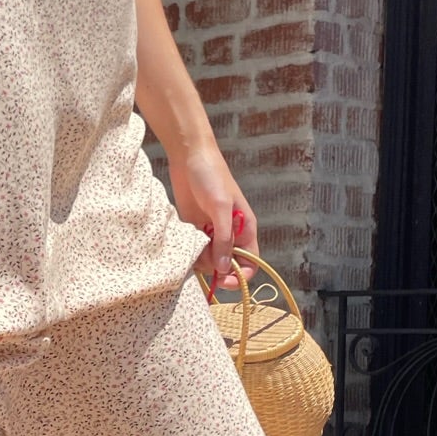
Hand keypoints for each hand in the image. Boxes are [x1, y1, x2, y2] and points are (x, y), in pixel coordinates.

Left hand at [170, 141, 257, 294]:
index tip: (225, 280)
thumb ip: (224, 239)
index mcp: (245, 228)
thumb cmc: (212, 176)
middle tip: (203, 260)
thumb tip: (225, 269)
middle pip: (228, 265)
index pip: (251, 262)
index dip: (241, 276)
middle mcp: (230, 233)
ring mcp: (211, 231)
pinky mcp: (194, 227)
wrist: (189, 155)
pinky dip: (191, 251)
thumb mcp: (221, 207)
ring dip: (201, 260)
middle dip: (217, 269)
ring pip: (209, 260)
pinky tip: (186, 240)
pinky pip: (195, 249)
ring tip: (193, 243)